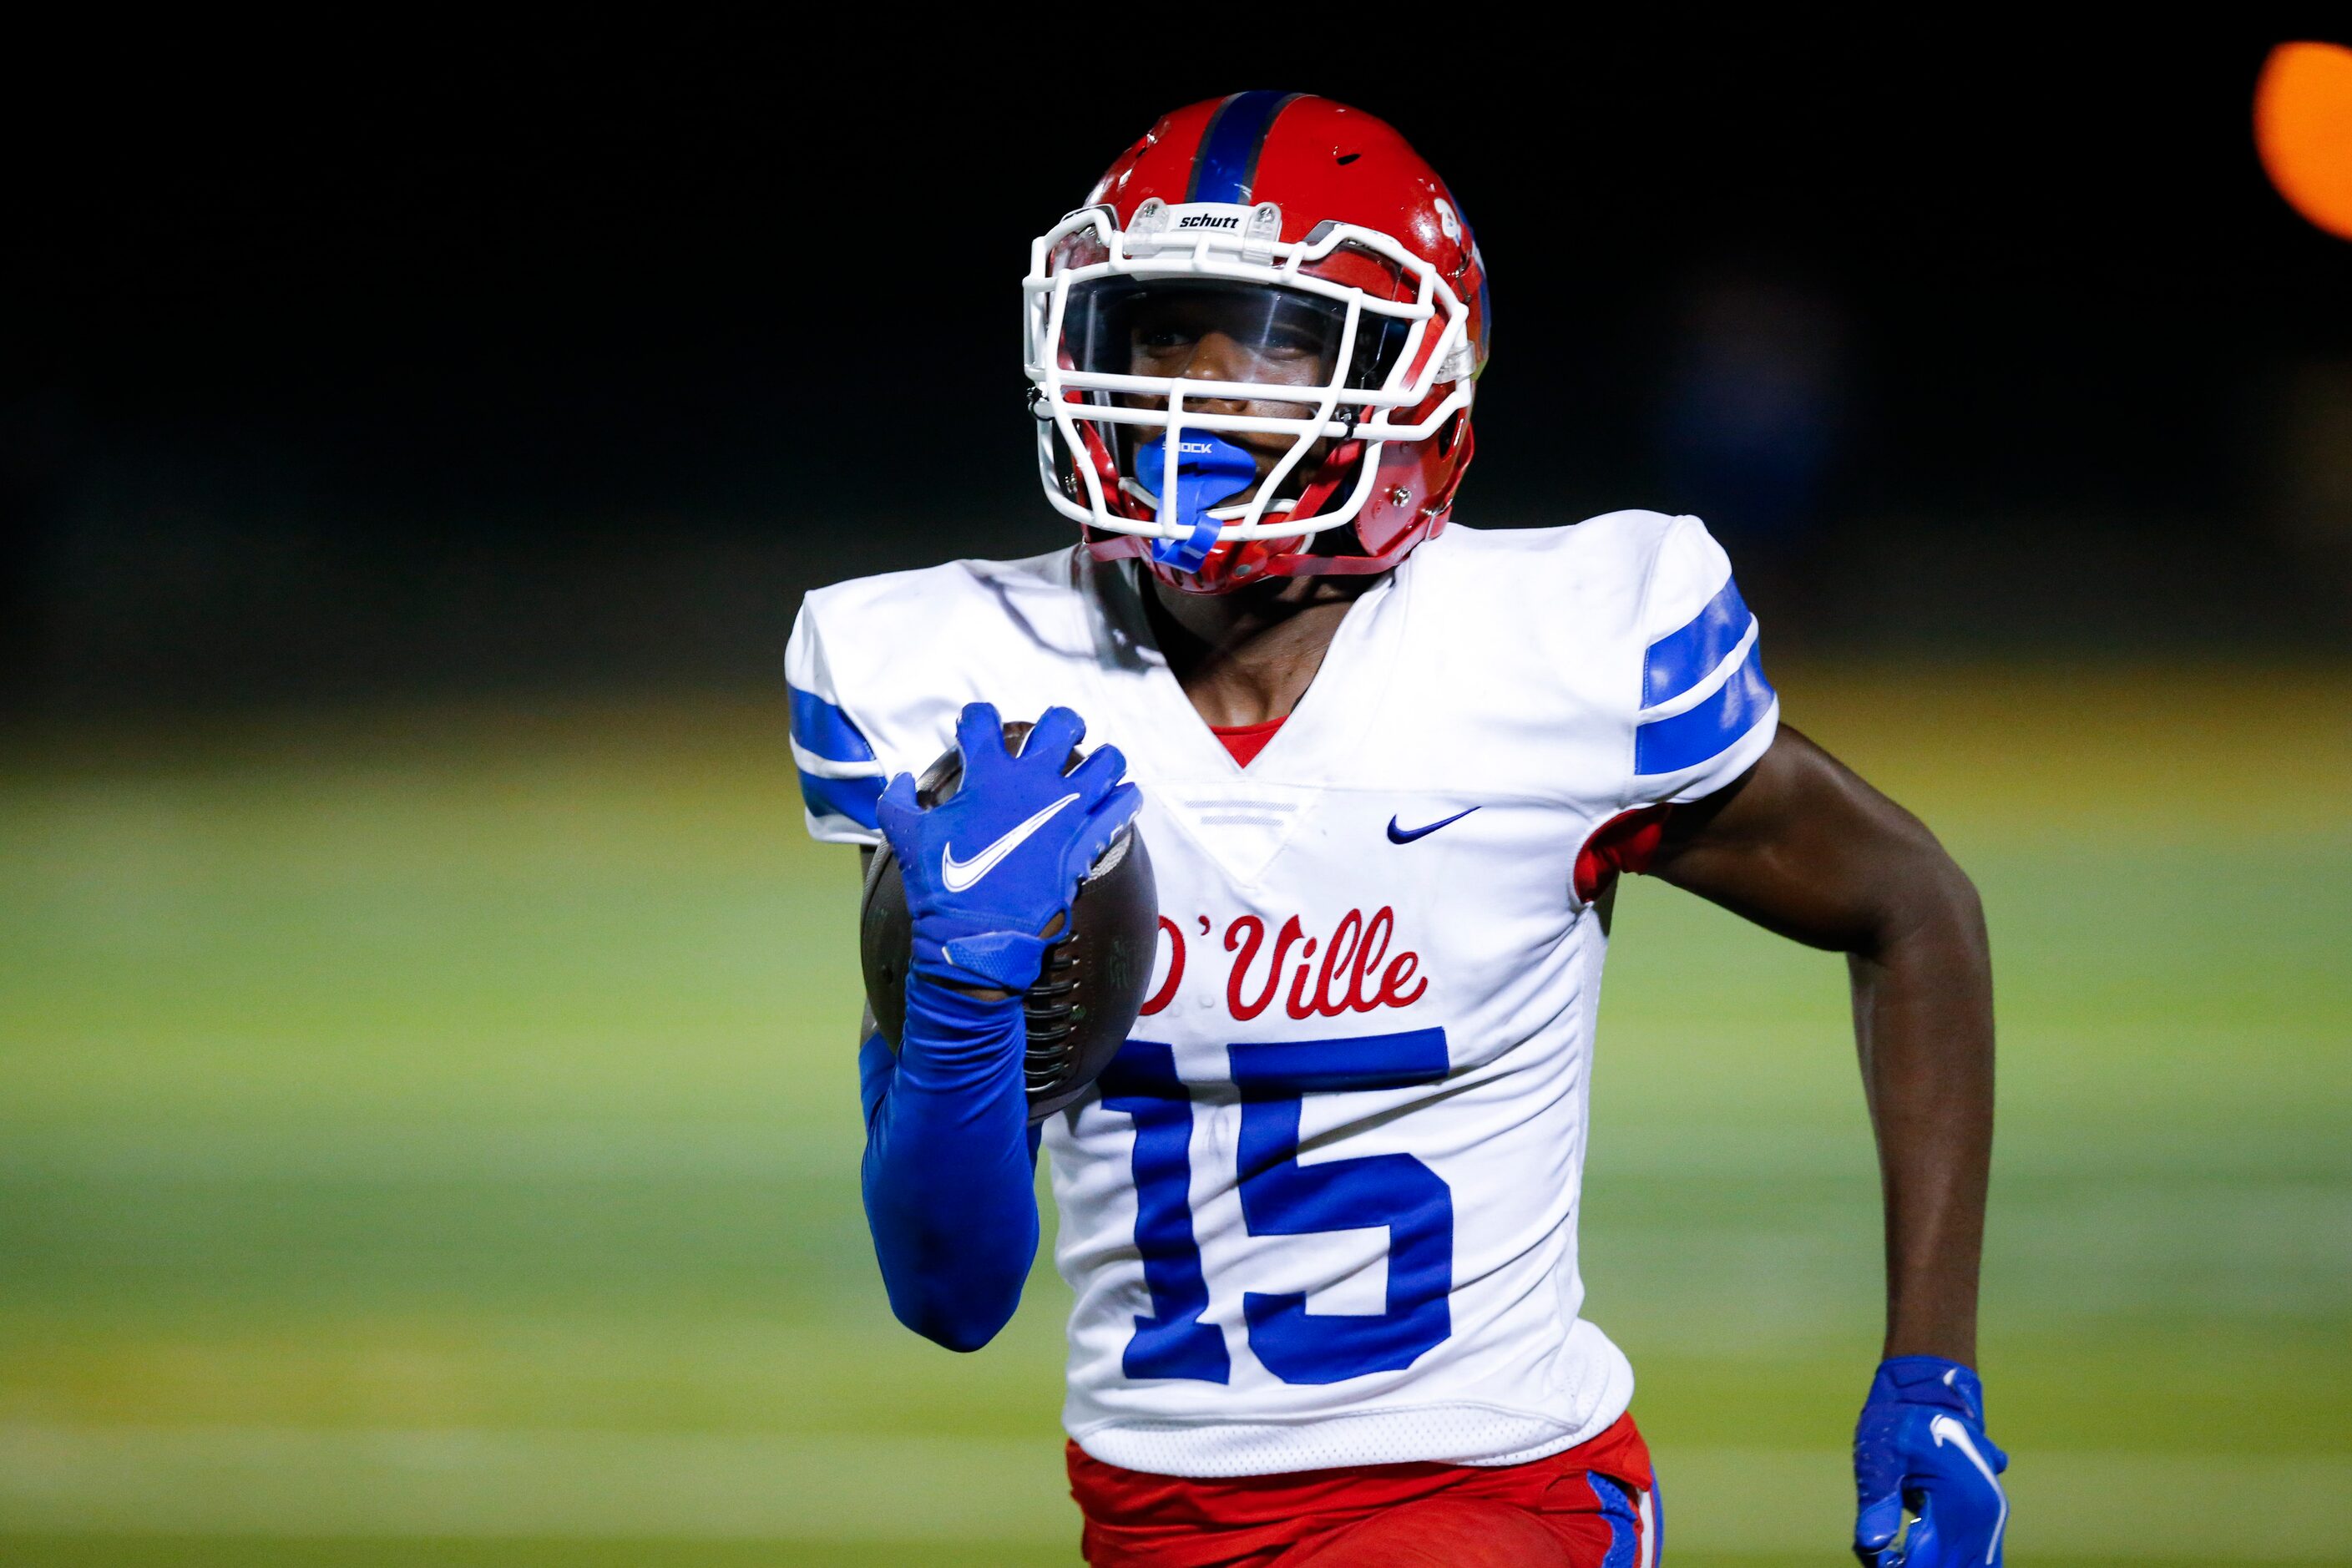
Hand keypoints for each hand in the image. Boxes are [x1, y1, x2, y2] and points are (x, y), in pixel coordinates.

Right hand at [877, 703, 1140, 992]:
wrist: (977, 936)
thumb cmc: (942, 887)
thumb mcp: (906, 838)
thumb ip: (897, 802)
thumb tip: (900, 781)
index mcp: (987, 775)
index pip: (983, 721)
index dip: (976, 718)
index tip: (975, 726)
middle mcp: (1033, 782)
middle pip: (1061, 725)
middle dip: (1060, 724)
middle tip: (1055, 737)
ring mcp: (1066, 809)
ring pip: (1106, 761)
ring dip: (1102, 761)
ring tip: (1095, 769)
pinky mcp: (1087, 840)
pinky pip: (1122, 807)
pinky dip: (1124, 800)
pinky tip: (1119, 799)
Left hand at [1853, 1357, 2009, 1567]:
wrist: (1931, 1395)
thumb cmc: (1900, 1423)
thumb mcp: (1879, 1458)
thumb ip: (1877, 1505)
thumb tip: (1871, 1548)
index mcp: (1958, 1503)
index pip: (1927, 1562)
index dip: (1896, 1565)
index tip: (1876, 1556)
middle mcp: (1984, 1518)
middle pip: (1952, 1566)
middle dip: (1915, 1564)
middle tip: (1885, 1555)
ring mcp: (1993, 1520)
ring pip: (1970, 1565)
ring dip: (1936, 1561)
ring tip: (1901, 1550)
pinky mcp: (1992, 1521)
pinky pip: (1978, 1557)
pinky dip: (1952, 1558)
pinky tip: (1920, 1545)